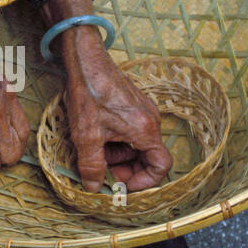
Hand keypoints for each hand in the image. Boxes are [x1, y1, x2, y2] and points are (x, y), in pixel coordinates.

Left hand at [62, 28, 171, 191]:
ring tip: (94, 150)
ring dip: (118, 154)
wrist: (86, 60)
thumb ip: (92, 166)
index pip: (161, 166)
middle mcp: (151, 120)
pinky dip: (116, 140)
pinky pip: (131, 131)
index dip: (145, 181)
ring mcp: (143, 111)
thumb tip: (94, 188)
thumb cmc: (89, 93)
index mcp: (145, 130)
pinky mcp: (133, 105)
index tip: (124, 185)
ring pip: (136, 144)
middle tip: (104, 172)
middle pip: (147, 156)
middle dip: (126, 168)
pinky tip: (95, 136)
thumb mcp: (86, 135)